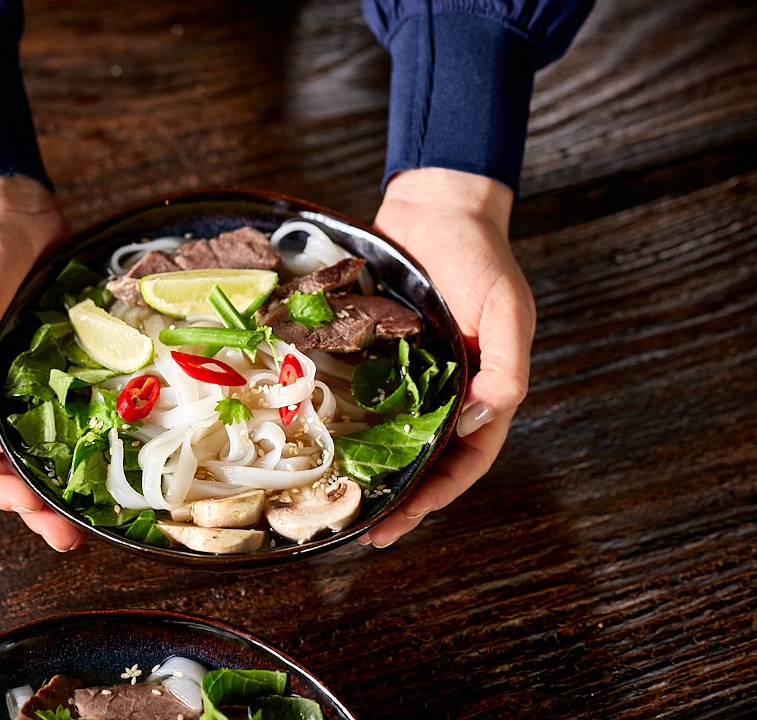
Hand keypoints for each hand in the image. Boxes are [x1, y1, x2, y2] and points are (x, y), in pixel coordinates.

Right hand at [0, 174, 85, 550]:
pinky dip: (89, 436)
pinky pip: (75, 409)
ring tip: (94, 515)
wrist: (10, 211)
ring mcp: (27, 382)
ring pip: (45, 447)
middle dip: (35, 507)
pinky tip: (116, 454)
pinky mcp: (61, 364)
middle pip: (9, 467)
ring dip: (65, 483)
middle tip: (70, 537)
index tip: (32, 510)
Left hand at [363, 168, 534, 546]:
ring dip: (370, 466)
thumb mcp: (506, 310)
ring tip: (336, 495)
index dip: (435, 497)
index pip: (464, 460)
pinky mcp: (379, 351)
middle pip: (425, 458)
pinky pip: (362, 392)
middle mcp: (446, 390)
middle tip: (361, 528)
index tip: (400, 524)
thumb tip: (480, 421)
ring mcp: (410, 372)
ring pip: (391, 433)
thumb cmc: (480, 256)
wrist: (437, 208)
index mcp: (485, 390)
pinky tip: (318, 436)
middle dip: (398, 496)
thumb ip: (503, 369)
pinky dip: (345, 417)